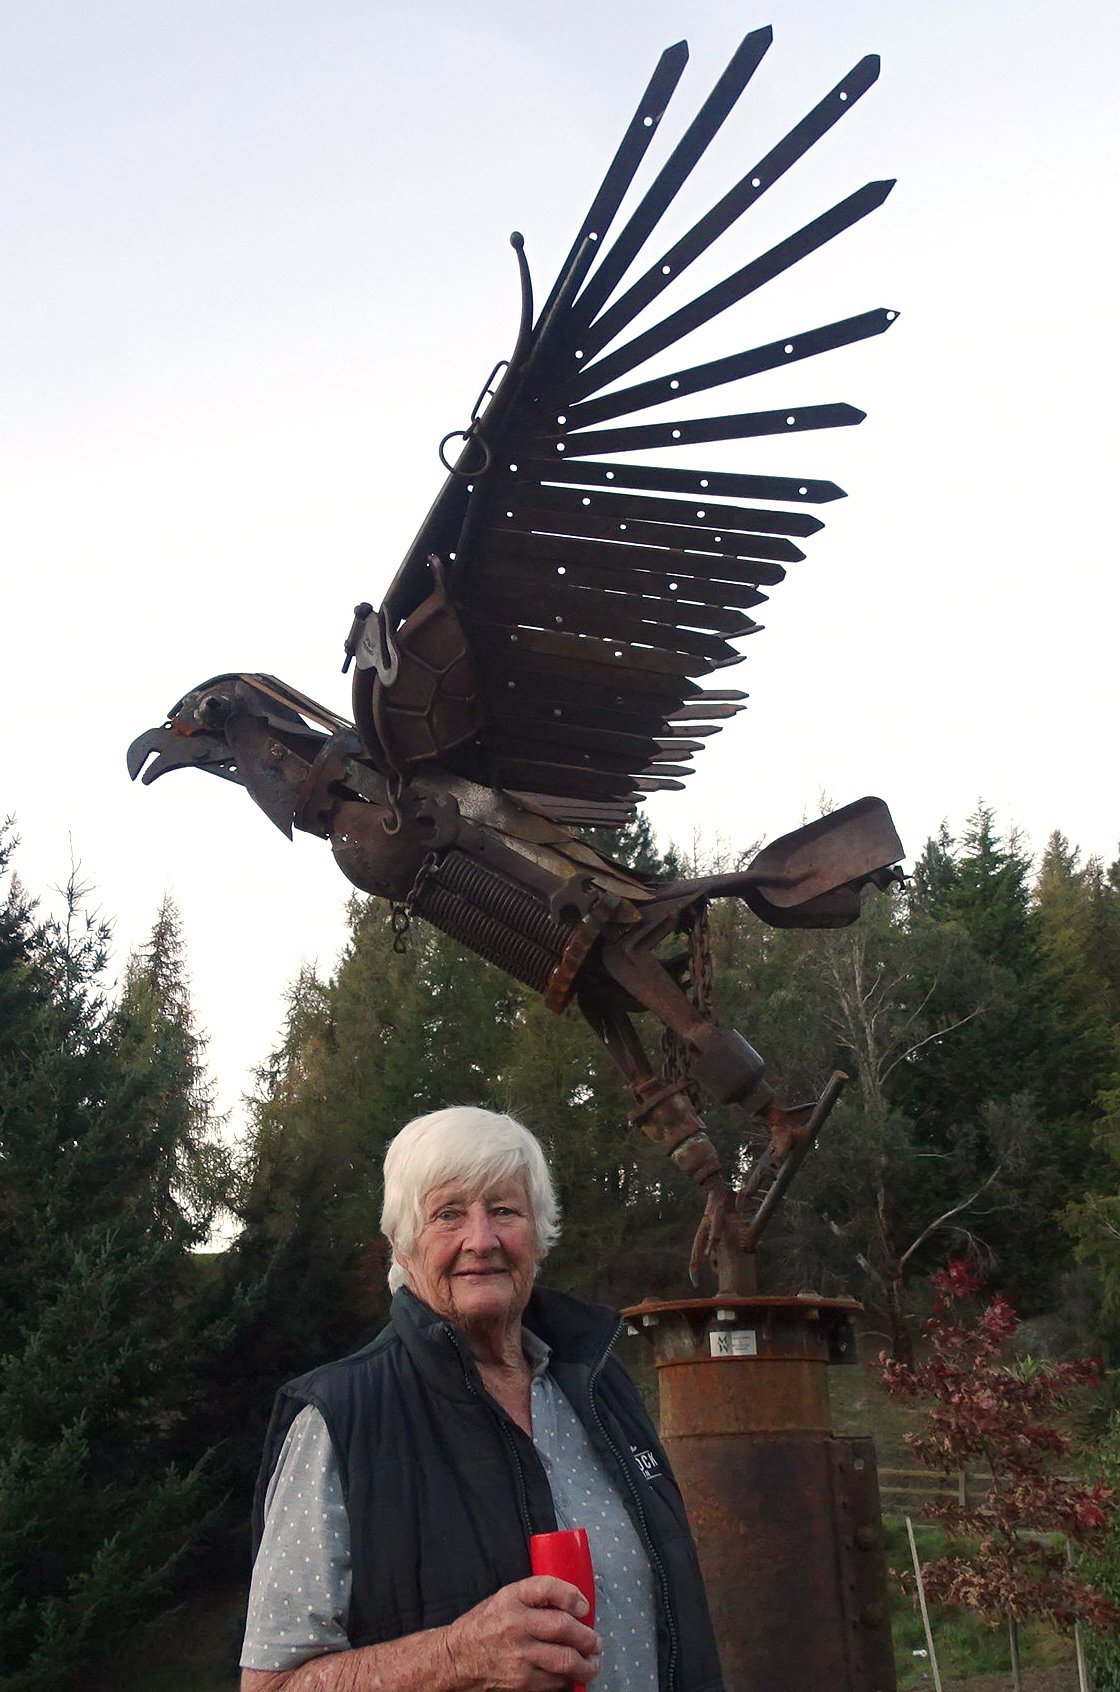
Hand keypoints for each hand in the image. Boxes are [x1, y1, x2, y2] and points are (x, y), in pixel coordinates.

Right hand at [443, 1574, 601, 1691]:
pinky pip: (555, 1683)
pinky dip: (568, 1680)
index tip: (583, 1606)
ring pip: (565, 1661)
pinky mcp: (522, 1683)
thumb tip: (570, 1603)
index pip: (548, 1588)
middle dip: (587, 1636)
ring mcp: (521, 1657)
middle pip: (564, 1628)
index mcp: (512, 1600)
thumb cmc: (483, 1626)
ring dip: (586, 1664)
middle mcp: (517, 1626)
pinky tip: (572, 1676)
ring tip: (592, 1663)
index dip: (572, 1595)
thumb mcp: (504, 1599)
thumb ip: (534, 1597)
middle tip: (596, 1642)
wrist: (457, 1660)